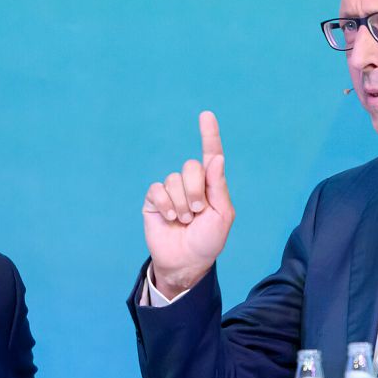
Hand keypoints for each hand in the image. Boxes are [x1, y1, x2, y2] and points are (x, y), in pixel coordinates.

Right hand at [143, 111, 234, 299]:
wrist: (185, 262)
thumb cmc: (208, 241)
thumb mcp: (222, 215)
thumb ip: (218, 186)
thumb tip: (216, 158)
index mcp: (211, 185)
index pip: (210, 155)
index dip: (209, 134)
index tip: (206, 115)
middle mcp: (191, 183)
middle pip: (191, 167)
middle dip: (195, 191)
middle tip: (197, 212)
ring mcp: (171, 191)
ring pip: (173, 180)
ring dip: (180, 204)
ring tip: (183, 220)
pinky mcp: (154, 200)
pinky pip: (157, 190)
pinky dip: (165, 205)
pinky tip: (169, 218)